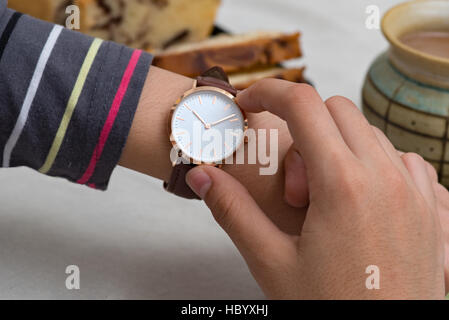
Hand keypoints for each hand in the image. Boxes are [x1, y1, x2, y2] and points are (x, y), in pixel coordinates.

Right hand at [186, 79, 445, 298]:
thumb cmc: (332, 310)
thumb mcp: (271, 262)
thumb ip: (232, 211)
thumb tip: (201, 175)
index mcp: (341, 184)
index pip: (302, 104)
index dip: (268, 92)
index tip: (249, 103)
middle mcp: (384, 177)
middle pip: (335, 110)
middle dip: (301, 128)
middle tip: (289, 183)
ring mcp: (414, 190)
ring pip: (368, 133)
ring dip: (336, 147)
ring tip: (323, 201)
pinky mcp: (430, 207)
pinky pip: (400, 159)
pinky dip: (372, 163)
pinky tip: (357, 201)